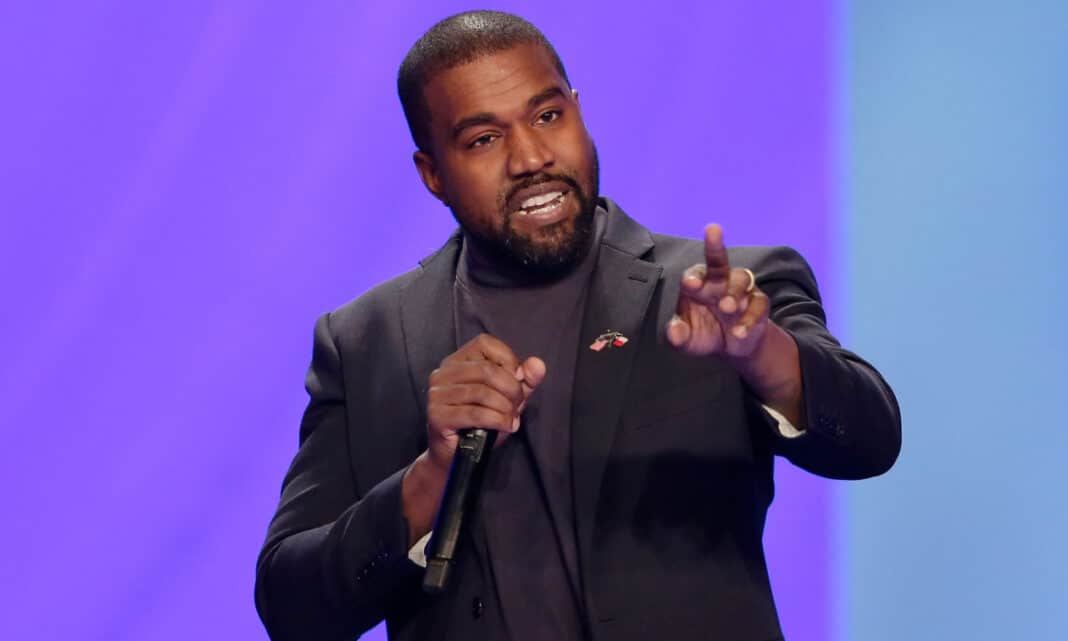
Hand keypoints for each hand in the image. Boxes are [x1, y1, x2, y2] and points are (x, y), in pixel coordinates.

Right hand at [424, 333, 545, 474]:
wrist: (455, 455)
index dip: (508, 360)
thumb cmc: (481, 423)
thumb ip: (525, 380)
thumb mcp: (508, 398)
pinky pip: (475, 413)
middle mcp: (442, 373)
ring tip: (511, 419)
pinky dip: (497, 420)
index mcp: (457, 360)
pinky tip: (505, 427)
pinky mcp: (437, 415)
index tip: (518, 382)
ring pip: (482, 392)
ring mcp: (437, 394)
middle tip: (517, 406)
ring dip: (505, 408)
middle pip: (487, 370)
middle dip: (511, 389)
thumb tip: (537, 364)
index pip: (485, 344)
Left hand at [666, 224, 769, 357]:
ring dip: (734, 292)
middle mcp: (720, 281)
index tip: (690, 284)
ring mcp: (742, 290)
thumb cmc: (704, 333)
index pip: (694, 273)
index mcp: (699, 284)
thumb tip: (674, 333)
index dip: (693, 277)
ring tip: (727, 308)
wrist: (733, 346)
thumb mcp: (688, 340)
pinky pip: (758, 305)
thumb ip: (679, 335)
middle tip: (713, 233)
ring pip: (742, 279)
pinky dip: (749, 318)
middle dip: (715, 246)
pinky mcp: (759, 303)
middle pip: (719, 260)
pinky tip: (739, 332)